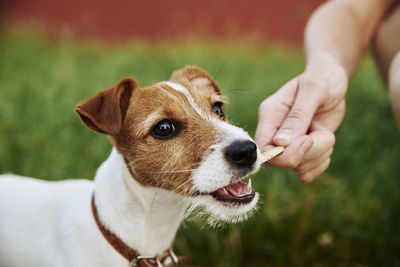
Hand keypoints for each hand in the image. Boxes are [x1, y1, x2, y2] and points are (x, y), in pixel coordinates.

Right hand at [255, 55, 347, 181]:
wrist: (332, 81)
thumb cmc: (322, 79)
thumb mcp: (313, 89)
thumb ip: (297, 116)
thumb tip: (281, 143)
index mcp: (269, 115)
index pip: (262, 148)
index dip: (283, 154)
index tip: (307, 140)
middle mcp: (274, 133)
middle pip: (279, 162)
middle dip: (307, 153)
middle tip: (320, 132)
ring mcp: (287, 146)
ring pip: (298, 169)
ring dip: (319, 154)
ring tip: (323, 130)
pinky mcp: (301, 153)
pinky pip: (308, 172)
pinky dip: (322, 162)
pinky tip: (325, 141)